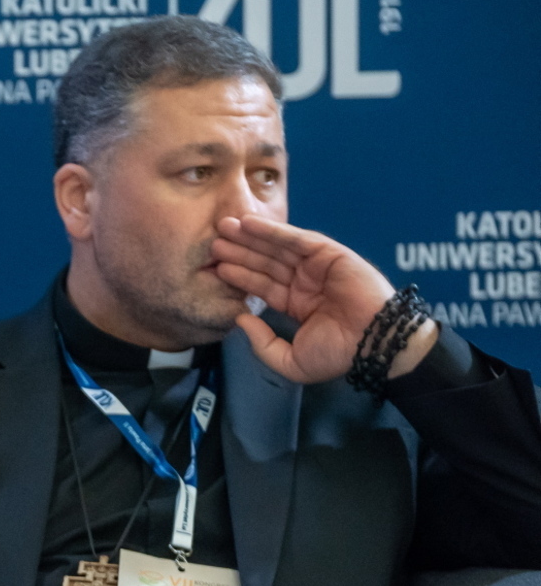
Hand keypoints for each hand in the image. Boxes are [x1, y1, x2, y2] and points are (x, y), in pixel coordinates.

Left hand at [210, 214, 437, 384]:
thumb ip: (262, 345)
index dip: (238, 275)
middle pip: (265, 263)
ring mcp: (317, 267)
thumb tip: (241, 320)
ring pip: (277, 248)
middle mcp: (305, 283)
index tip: (215, 267)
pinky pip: (297, 239)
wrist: (374, 344)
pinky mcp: (330, 254)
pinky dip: (273, 230)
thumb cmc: (338, 355)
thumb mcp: (290, 361)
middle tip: (211, 242)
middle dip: (239, 251)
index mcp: (297, 304)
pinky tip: (250, 224)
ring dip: (250, 237)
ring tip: (223, 227)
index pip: (261, 286)